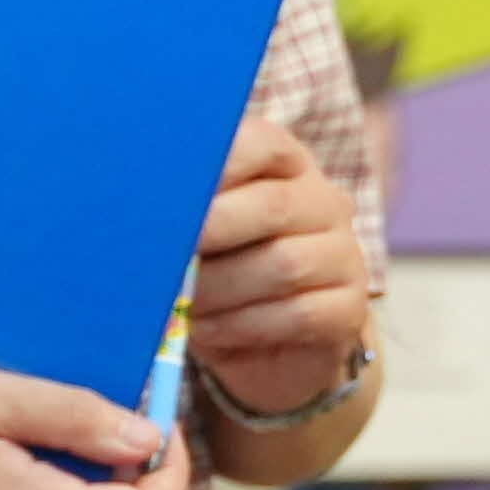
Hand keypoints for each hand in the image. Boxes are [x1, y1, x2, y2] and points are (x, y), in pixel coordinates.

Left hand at [180, 111, 377, 422]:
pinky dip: (240, 325)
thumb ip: (180, 212)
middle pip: (274, 206)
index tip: (167, 190)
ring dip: (219, 289)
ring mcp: (344, 256)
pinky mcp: (349, 309)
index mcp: (286, 166)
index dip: (215, 164)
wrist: (266, 346)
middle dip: (211, 230)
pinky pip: (298, 314)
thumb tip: (139, 211)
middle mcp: (324, 203)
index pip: (262, 143)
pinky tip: (206, 330)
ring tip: (179, 303)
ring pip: (284, 265)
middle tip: (161, 254)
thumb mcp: (198, 235)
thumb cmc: (219, 273)